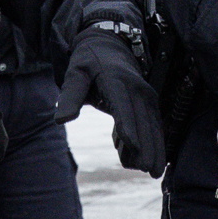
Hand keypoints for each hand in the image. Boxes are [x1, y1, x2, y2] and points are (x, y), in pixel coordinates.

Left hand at [55, 21, 165, 177]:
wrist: (109, 45)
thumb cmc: (88, 62)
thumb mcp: (75, 74)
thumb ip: (69, 96)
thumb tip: (62, 120)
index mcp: (115, 80)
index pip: (122, 106)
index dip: (128, 127)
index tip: (133, 147)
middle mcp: (136, 88)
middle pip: (142, 121)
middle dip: (147, 147)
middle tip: (149, 171)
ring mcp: (146, 95)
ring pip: (153, 125)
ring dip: (155, 149)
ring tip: (154, 173)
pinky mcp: (150, 101)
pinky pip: (154, 124)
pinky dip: (155, 142)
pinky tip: (153, 161)